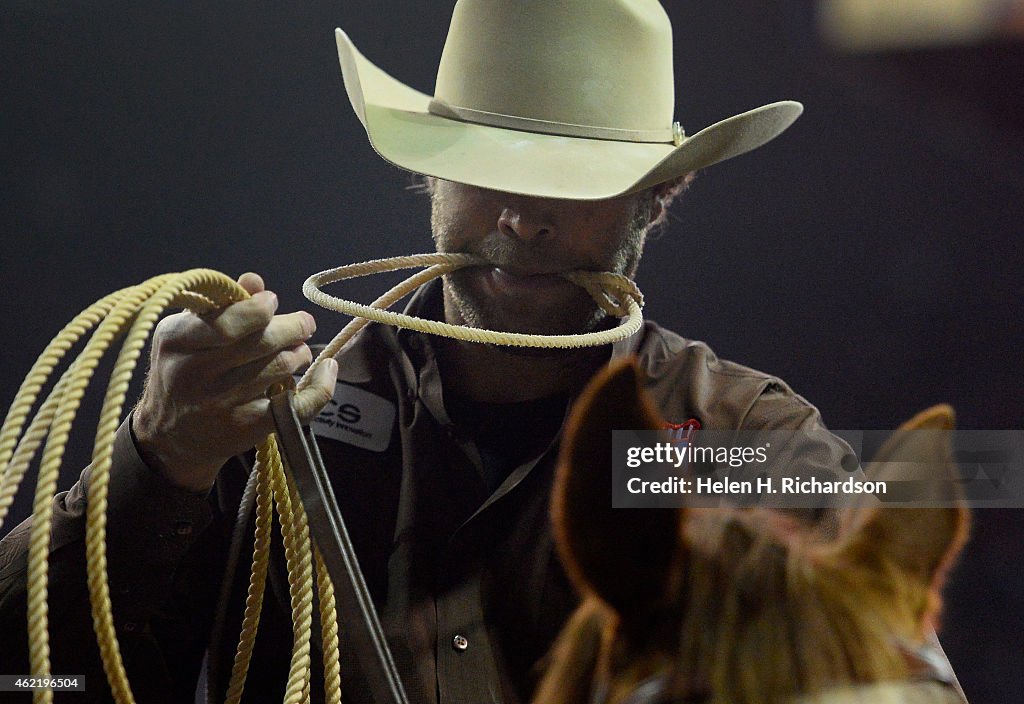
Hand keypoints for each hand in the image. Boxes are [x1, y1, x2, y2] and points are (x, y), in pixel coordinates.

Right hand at [132, 272, 336, 490]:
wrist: (171, 437)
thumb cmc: (182, 372)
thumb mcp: (186, 334)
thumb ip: (222, 306)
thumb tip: (255, 281)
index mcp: (177, 341)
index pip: (228, 323)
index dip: (259, 309)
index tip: (273, 301)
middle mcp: (195, 374)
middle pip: (262, 343)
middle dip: (293, 327)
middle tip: (304, 324)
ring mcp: (221, 404)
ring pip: (281, 368)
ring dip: (300, 353)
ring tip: (299, 349)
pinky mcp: (246, 428)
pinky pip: (296, 405)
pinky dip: (320, 386)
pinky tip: (326, 369)